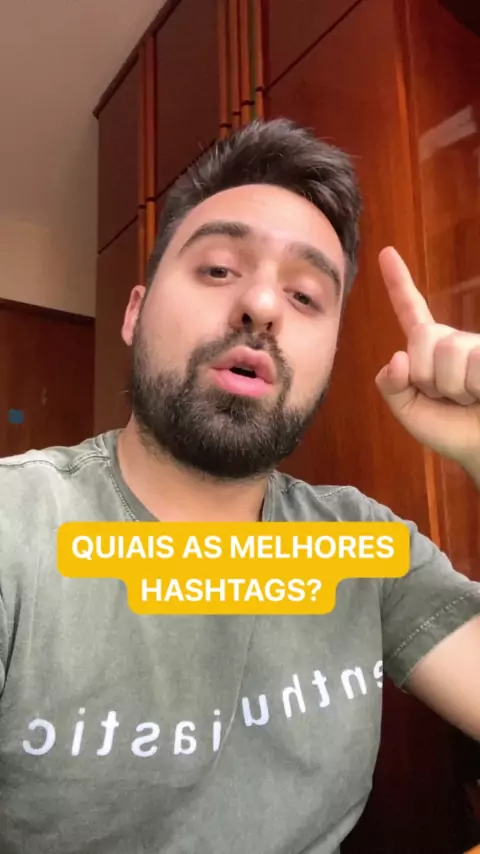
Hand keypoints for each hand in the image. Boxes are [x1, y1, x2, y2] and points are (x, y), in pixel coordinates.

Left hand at [375, 247, 479, 469]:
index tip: (385, 253)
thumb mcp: (411, 412)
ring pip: (448, 352)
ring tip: (471, 399)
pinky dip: (476, 388)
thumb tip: (396, 358)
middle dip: (427, 376)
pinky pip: (475, 363)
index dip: (399, 283)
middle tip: (448, 397)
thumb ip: (391, 387)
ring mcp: (478, 346)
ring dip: (454, 387)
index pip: (411, 312)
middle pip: (421, 338)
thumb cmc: (454, 431)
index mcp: (430, 351)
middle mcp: (455, 341)